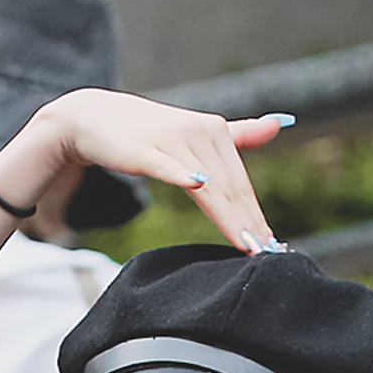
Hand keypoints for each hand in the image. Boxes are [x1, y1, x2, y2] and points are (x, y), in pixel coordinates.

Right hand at [0, 88, 289, 254]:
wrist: (93, 118)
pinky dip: (183, 174)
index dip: (255, 215)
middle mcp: (200, 132)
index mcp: (215, 131)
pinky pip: (168, 165)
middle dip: (247, 223)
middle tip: (265, 254)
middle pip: (229, 188)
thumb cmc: (147, 132)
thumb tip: (280, 123)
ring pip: (208, 186)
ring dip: (228, 215)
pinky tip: (199, 184)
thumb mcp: (194, 132)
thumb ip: (238, 134)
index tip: (272, 247)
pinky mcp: (145, 149)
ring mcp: (173, 140)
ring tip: (246, 243)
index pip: (240, 183)